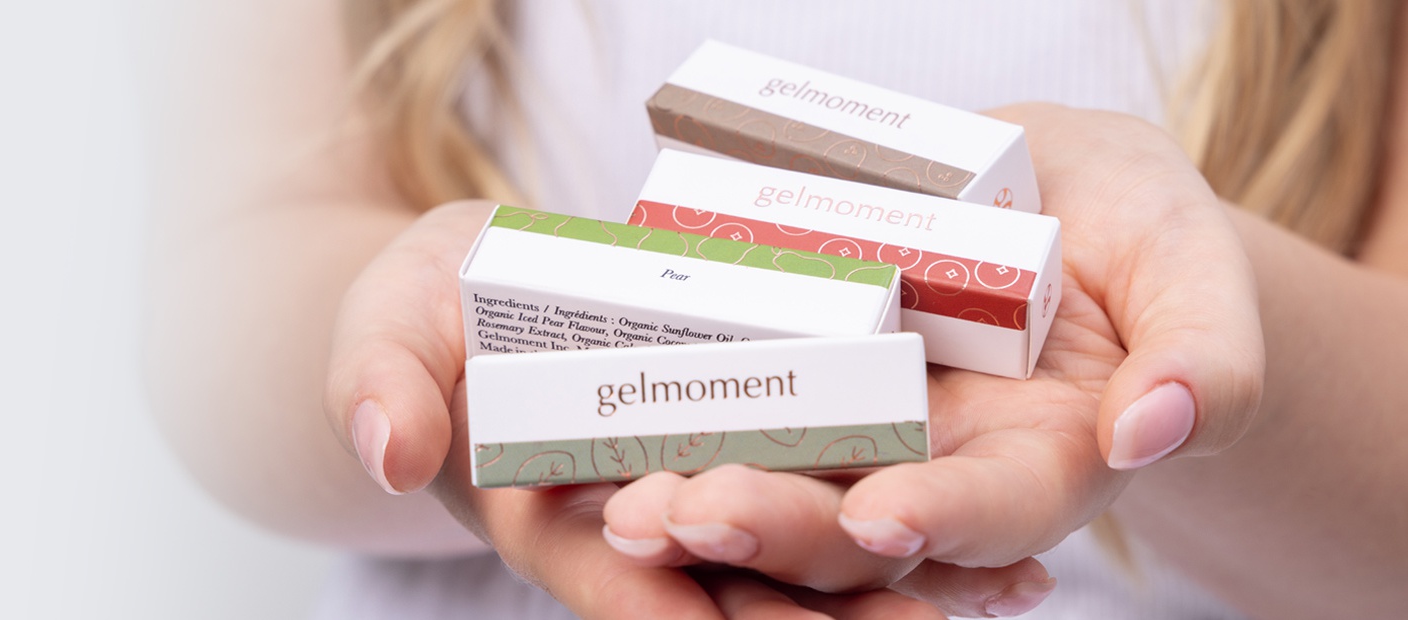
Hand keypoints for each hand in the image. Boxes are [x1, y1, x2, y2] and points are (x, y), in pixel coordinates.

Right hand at [324, 200, 943, 617]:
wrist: (485, 297)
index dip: (683, 606)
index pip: (627, 587)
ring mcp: (712, 507)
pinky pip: (847, 513)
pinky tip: (1014, 556)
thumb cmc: (434, 317)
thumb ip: (379, 383)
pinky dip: (922, 541)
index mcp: (557, 524)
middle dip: (827, 615)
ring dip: (900, 591)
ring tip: (1005, 589)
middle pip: (742, 598)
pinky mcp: (763, 466)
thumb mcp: (387, 327)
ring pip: (812, 574)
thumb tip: (384, 449)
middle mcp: (646, 539)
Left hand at [603, 103, 1265, 615]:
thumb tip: (1159, 428)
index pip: (995, 510)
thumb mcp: (1193, 267)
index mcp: (1040, 461)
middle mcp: (932, 467)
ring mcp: (851, 432)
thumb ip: (1205, 355)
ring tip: (616, 504)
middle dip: (771, 527)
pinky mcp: (786, 381)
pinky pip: (724, 417)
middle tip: (675, 517)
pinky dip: (665, 428)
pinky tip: (590, 434)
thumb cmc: (1133, 228)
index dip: (944, 521)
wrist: (1046, 186)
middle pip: (853, 525)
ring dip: (694, 504)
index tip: (881, 516)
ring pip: (773, 488)